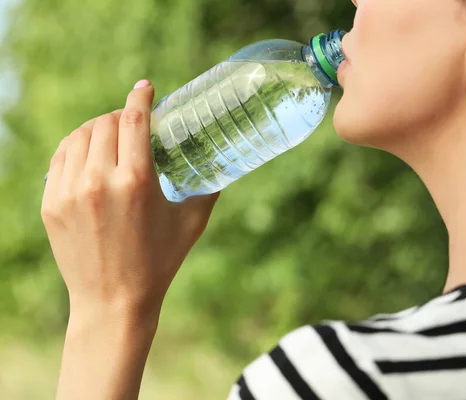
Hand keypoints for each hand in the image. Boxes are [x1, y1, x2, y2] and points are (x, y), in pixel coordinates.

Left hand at [41, 80, 219, 320]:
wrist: (113, 301)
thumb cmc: (159, 262)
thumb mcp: (191, 223)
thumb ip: (207, 189)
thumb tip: (220, 165)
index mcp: (136, 183)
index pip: (133, 121)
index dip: (140, 98)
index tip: (146, 87)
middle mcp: (99, 183)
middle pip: (104, 124)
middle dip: (119, 114)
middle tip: (131, 120)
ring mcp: (69, 193)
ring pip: (78, 138)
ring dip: (95, 128)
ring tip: (109, 133)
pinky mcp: (51, 205)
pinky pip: (59, 159)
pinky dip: (74, 147)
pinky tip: (87, 152)